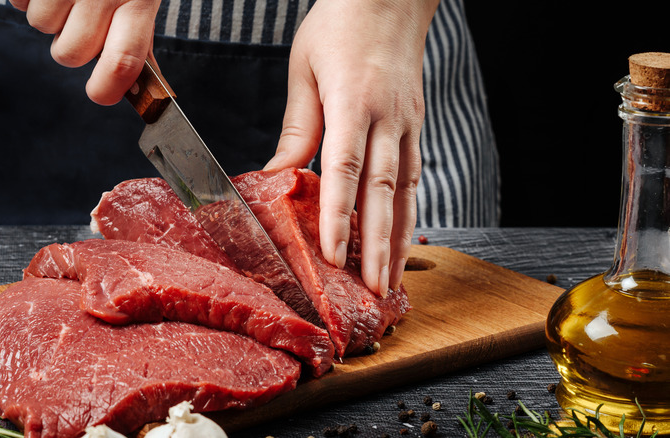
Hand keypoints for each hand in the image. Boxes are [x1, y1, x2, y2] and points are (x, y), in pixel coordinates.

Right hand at [9, 0, 160, 104]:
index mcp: (137, 0)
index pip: (123, 61)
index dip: (108, 88)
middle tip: (83, 17)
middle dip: (72, 44)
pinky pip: (18, 1)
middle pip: (70, 53)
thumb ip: (138, 37)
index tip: (100, 94)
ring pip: (41, 26)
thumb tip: (136, 88)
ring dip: (50, 13)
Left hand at [264, 0, 438, 296]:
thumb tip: (278, 178)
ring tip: (393, 279)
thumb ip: (297, 129)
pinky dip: (408, 212)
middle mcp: (388, 118)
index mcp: (354, 101)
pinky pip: (412, 177)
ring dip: (399, 239)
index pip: (345, 169)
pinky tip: (401, 238)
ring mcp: (408, 124)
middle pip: (382, 191)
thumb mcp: (305, 70)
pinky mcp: (416, 126)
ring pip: (405, 191)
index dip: (338, 216)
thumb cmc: (340, 26)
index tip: (333, 256)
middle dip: (378, 245)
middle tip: (375, 289)